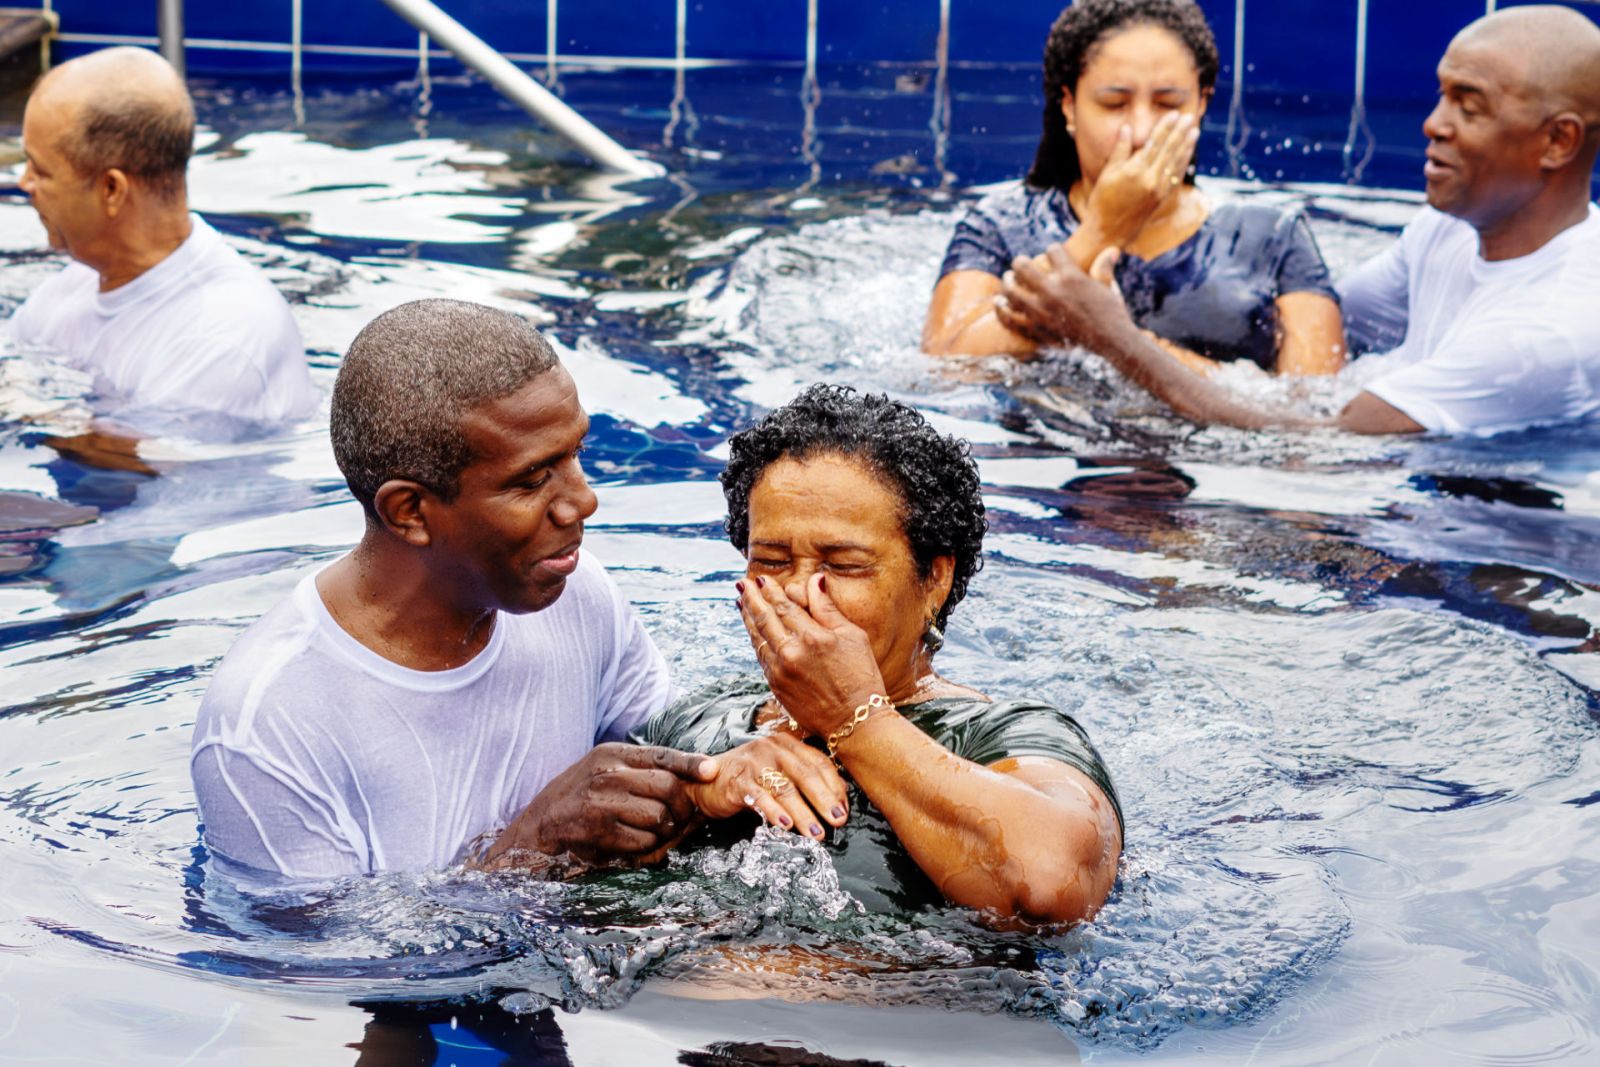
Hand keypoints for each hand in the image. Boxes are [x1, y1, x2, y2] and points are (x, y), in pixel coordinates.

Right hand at [482, 743, 716, 867]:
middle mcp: (608, 773)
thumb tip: (692, 775)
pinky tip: (634, 843)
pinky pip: (644, 841)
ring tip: (653, 831)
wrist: (539, 824)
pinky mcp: (600, 830)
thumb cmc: (581, 795)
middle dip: (682, 808)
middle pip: (668, 788)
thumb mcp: (606, 769)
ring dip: (663, 830)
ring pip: (659, 817)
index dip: (691, 764)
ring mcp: (602, 801)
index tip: (711, 772)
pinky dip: (647, 847)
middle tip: (682, 819)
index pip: (661, 755)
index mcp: (612, 753)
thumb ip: (642, 769)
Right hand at [689, 731, 848, 839]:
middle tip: (837, 821)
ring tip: (816, 834)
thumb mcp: (779, 774)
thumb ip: (804, 781)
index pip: (819, 763)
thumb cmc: (749, 779)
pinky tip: (786, 827)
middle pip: (806, 774)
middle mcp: (773, 749)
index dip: (834, 787)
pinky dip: (774, 813)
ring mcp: (754, 763)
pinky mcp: (738, 781)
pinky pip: (760, 798)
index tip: (844, 810)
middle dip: (824, 800)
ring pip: (785, 789)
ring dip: (803, 814)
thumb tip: (839, 799)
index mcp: (787, 744)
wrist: (706, 780)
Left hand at [738, 573, 885, 738]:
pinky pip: (760, 656)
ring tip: (741, 602)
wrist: (855, 721)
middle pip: (764, 618)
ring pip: (758, 637)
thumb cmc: (861, 676)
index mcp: (813, 636)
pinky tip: (753, 631)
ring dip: (748, 618)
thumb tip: (815, 579)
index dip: (770, 590)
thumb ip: (827, 608)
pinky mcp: (776, 686)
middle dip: (752, 599)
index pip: (784, 606)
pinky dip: (754, 640)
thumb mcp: (853, 636)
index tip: (761, 579)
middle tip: (742, 584)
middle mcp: (791, 652)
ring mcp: (780, 670)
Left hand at [997, 243, 1132, 351]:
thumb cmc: (1112, 313)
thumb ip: (1104, 267)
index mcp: (1071, 276)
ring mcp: (1041, 312)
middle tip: (1019, 264)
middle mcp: (1052, 292)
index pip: (1052, 251)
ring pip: (1010, 291)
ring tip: (1008, 280)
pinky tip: (1000, 304)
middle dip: (1020, 262)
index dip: (1052, 250)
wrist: (1111, 343)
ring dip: (1007, 283)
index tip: (1052, 254)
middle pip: (1023, 267)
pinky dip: (1002, 310)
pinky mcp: (1035, 330)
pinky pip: (1009, 318)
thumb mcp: (1109, 287)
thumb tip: (1113, 250)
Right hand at [1080, 112, 1198, 248]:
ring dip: (1186, 145)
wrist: (1109, 231)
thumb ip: (1119, 150)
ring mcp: (1158, 189)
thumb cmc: (1102, 201)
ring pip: (1176, 162)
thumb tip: (1127, 128)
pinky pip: (1176, 176)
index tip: (1174, 114)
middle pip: (1168, 150)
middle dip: (1180, 132)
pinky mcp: (1162, 197)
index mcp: (1134, 170)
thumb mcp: (1106, 174)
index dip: (1165, 127)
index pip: (1154, 142)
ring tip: (1194, 131)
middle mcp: (1149, 179)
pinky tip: (1187, 152)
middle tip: (1189, 117)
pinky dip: (1183, 162)